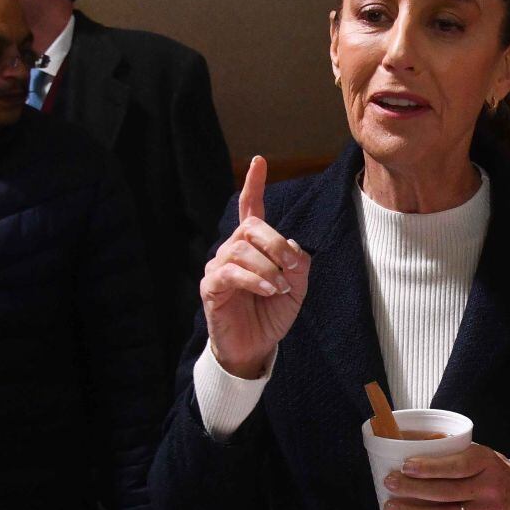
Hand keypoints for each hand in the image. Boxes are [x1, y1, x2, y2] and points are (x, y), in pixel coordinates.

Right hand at [200, 157, 310, 377]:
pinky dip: (254, 279)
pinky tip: (268, 290)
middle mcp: (232, 250)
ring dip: (268, 266)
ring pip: (242, 249)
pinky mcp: (211, 287)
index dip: (255, 185)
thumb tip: (293, 247)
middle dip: (276, 243)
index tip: (259, 161)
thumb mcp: (295, 288)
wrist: (254, 348)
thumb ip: (298, 264)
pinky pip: (231, 272)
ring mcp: (219, 267)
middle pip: (251, 227)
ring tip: (280, 288)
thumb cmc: (271, 315)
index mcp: (252, 247)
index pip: (251, 209)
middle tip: (292, 267)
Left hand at [381, 445, 509, 509]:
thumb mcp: (476, 451)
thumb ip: (448, 448)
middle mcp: (486, 489)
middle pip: (447, 492)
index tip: (406, 466)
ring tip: (391, 508)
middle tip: (390, 483)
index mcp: (485, 463)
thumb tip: (405, 440)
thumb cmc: (487, 469)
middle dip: (414, 489)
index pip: (457, 466)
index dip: (431, 467)